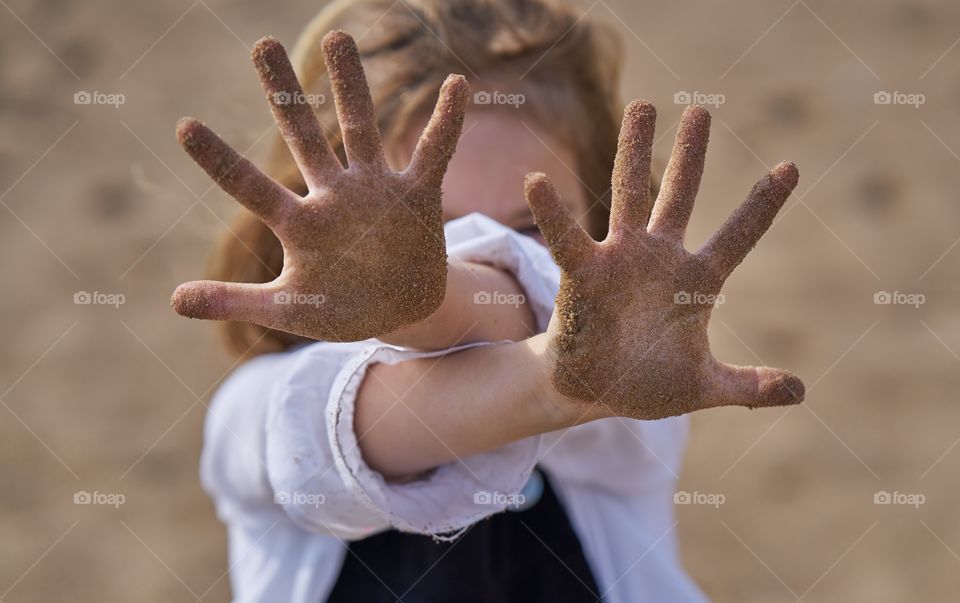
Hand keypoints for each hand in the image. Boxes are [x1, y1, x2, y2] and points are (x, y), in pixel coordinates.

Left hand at [171, 32, 468, 341]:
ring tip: (338, 37)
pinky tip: (456, 84)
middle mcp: (334, 195)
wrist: (401, 311)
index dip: (220, 160)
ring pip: (362, 127)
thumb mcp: (289, 309)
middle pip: (304, 136)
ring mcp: (375, 189)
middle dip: (285, 93)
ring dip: (352, 86)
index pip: (252, 186)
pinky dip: (446, 122)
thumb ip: (236, 302)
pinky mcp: (416, 194)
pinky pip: (434, 152)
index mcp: (300, 224)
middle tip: (261, 43)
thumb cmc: (342, 309)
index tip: (184, 126)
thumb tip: (173, 300)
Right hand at [525, 102, 803, 419]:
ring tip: (642, 106)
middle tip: (701, 112)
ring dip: (634, 151)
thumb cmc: (647, 383)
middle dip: (691, 156)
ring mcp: (620, 261)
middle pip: (679, 196)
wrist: (593, 394)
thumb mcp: (703, 387)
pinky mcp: (583, 275)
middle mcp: (659, 259)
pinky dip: (552, 213)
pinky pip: (567, 240)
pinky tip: (536, 182)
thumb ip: (749, 387)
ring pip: (628, 196)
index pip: (737, 235)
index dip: (761, 204)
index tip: (790, 167)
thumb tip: (800, 392)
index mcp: (695, 280)